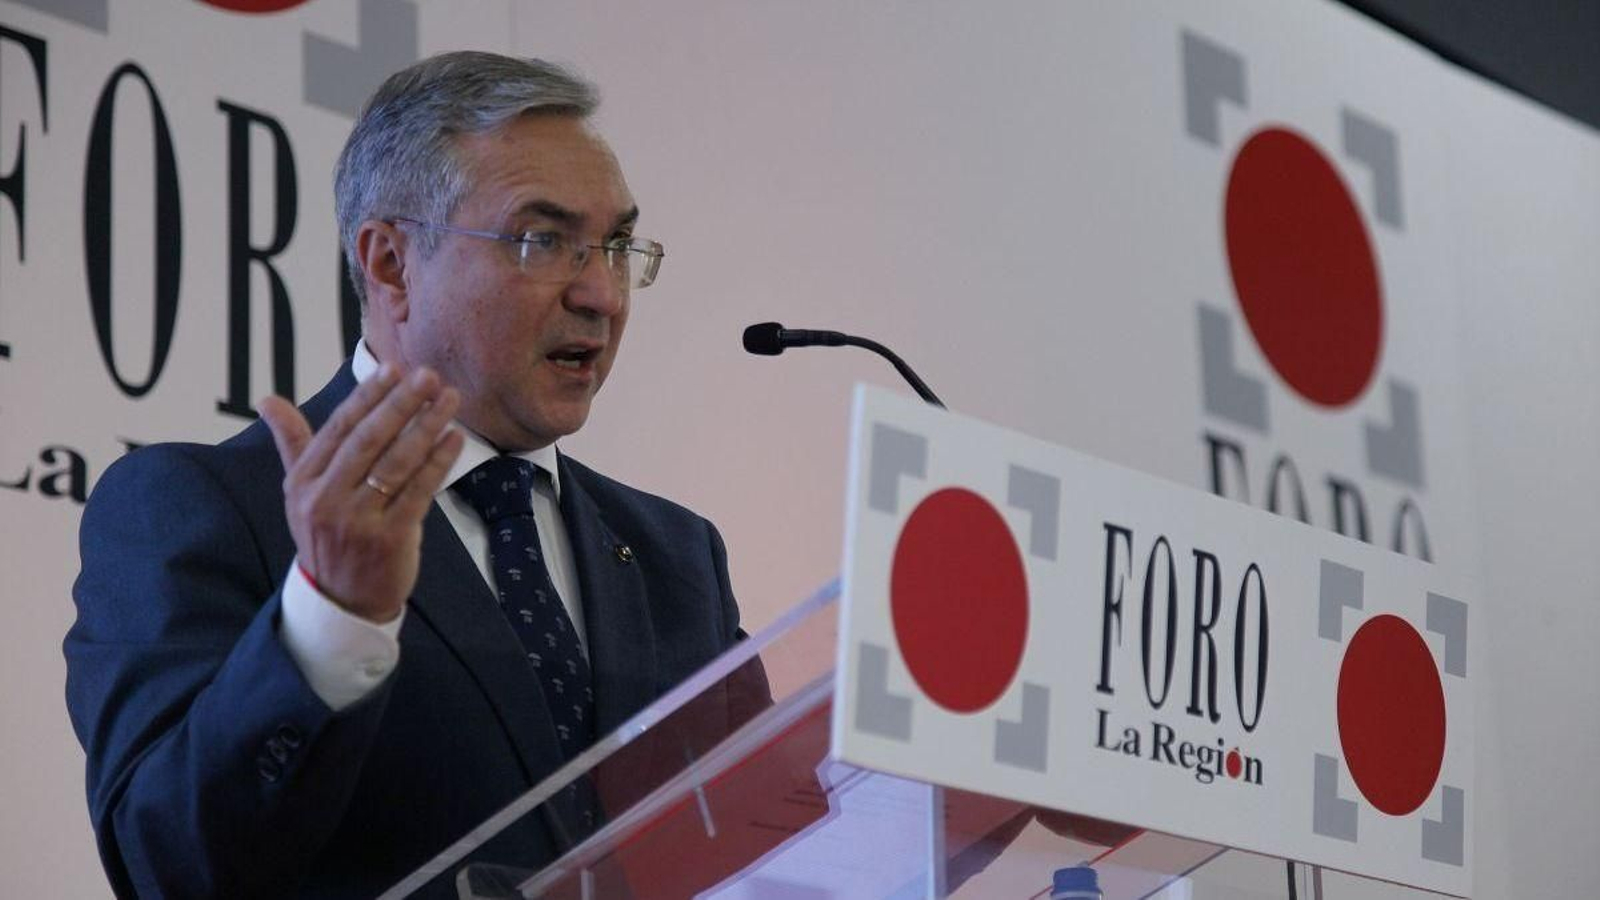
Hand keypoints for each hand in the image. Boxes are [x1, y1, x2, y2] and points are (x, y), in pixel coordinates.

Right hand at [259, 365, 464, 622]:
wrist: (342, 600)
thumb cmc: (327, 535)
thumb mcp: (301, 493)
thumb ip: (293, 444)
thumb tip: (267, 400)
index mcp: (303, 482)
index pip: (339, 428)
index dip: (367, 396)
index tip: (393, 368)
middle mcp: (325, 499)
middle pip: (369, 440)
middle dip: (401, 403)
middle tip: (429, 375)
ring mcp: (357, 520)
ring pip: (396, 462)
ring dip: (427, 425)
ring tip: (449, 399)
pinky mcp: (389, 538)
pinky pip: (418, 491)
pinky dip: (438, 462)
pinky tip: (453, 439)